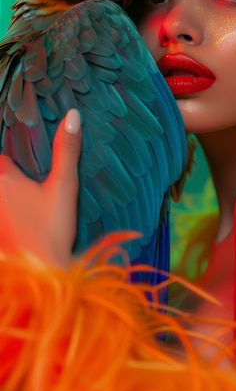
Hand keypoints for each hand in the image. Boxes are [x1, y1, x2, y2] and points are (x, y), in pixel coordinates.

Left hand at [0, 109, 81, 266]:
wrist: (42, 275)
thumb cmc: (52, 230)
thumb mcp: (64, 187)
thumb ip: (67, 150)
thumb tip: (73, 115)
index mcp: (4, 178)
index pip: (1, 157)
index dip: (13, 159)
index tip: (26, 162)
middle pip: (0, 176)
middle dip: (13, 179)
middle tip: (32, 187)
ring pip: (3, 197)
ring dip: (12, 197)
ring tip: (30, 204)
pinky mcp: (0, 234)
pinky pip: (4, 216)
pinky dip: (10, 214)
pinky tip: (25, 221)